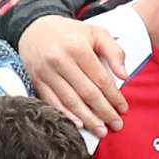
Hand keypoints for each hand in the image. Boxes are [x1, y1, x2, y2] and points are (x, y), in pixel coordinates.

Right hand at [13, 14, 128, 132]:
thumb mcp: (96, 33)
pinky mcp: (36, 80)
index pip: (100, 78)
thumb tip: (124, 76)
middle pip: (86, 92)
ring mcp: (46, 72)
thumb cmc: (71, 32)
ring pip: (69, 100)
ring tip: (101, 130)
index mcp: (78, 48)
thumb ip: (114, 51)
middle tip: (117, 125)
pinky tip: (78, 124)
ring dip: (87, 118)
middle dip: (104, 112)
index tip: (123, 109)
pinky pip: (51, 101)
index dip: (113, 96)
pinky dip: (65, 114)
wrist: (34, 27)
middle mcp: (60, 60)